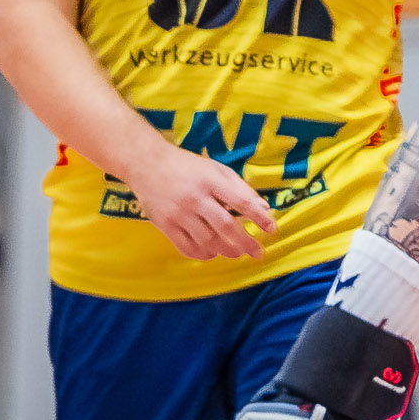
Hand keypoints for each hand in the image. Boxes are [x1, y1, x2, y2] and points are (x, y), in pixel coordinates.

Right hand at [122, 144, 271, 261]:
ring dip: (226, 250)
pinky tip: (213, 253)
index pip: (241, 201)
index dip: (258, 217)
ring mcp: (179, 213)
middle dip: (246, 242)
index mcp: (211, 180)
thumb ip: (240, 188)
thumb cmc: (188, 167)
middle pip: (225, 226)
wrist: (147, 165)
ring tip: (237, 253)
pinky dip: (203, 254)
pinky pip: (187, 247)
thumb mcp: (217, 169)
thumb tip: (264, 208)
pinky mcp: (165, 225)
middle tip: (258, 253)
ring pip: (208, 240)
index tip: (272, 229)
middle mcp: (195, 198)